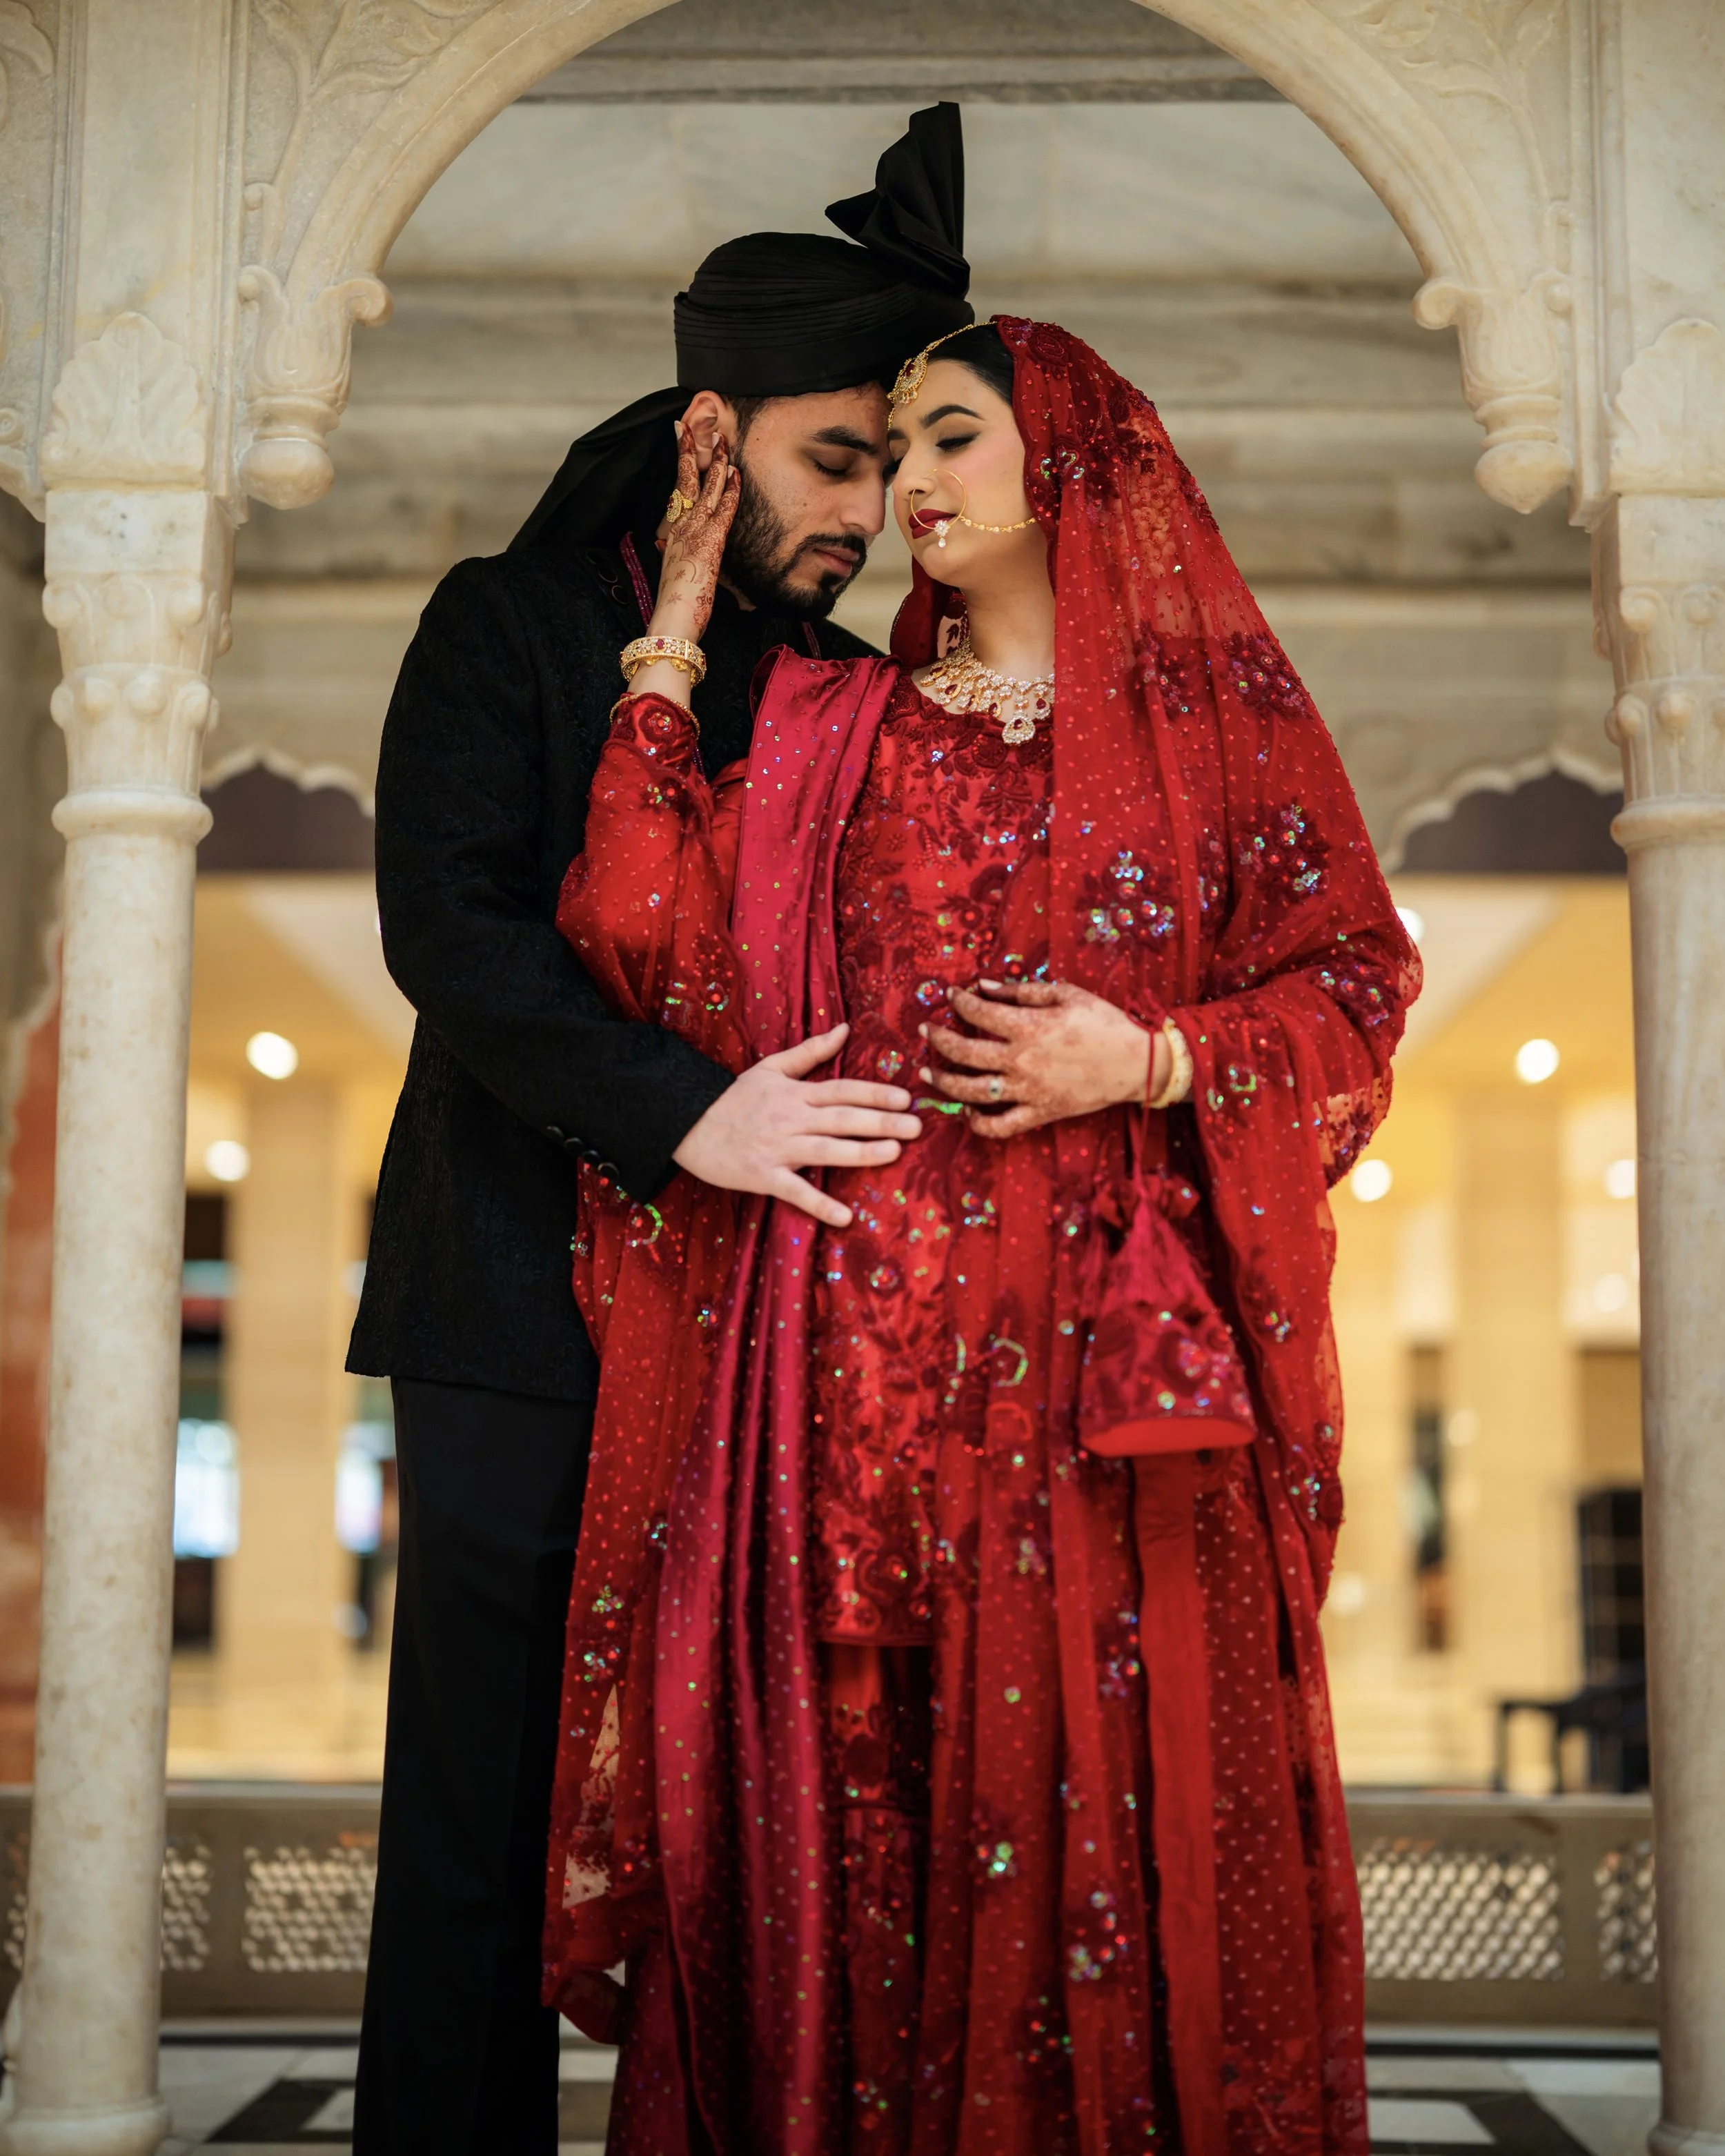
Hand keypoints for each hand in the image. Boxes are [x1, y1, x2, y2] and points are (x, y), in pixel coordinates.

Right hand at [650, 423, 739, 644]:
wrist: (671, 623)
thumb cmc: (674, 606)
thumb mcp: (671, 573)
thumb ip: (670, 555)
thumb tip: (664, 545)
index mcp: (672, 536)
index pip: (678, 494)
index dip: (681, 469)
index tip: (681, 447)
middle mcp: (681, 528)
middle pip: (685, 481)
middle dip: (689, 452)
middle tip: (691, 426)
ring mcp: (695, 532)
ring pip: (705, 489)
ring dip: (715, 463)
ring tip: (721, 439)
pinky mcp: (710, 543)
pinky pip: (723, 509)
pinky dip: (730, 490)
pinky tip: (736, 473)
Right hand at [672, 1022, 920, 1226]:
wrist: (688, 1125)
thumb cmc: (733, 1098)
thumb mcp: (770, 1067)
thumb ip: (810, 1051)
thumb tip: (845, 1029)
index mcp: (795, 1093)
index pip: (842, 1089)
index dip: (874, 1092)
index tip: (905, 1097)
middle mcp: (791, 1118)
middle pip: (841, 1118)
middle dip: (880, 1121)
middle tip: (915, 1126)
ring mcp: (778, 1148)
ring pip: (825, 1150)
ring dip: (860, 1152)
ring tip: (893, 1153)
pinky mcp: (763, 1176)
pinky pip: (795, 1191)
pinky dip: (819, 1204)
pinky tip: (845, 1216)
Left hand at [921, 980, 1160, 1140]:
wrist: (1136, 1063)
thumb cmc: (1104, 1022)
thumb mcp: (1066, 994)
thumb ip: (1021, 990)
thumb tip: (982, 985)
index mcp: (1028, 1027)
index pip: (978, 1013)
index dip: (959, 1001)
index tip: (951, 995)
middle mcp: (1021, 1061)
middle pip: (963, 1052)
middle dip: (938, 1039)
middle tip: (926, 1030)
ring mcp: (1027, 1091)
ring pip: (970, 1091)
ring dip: (943, 1082)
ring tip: (927, 1074)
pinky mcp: (1039, 1114)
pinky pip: (1000, 1127)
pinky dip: (979, 1123)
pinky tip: (968, 1110)